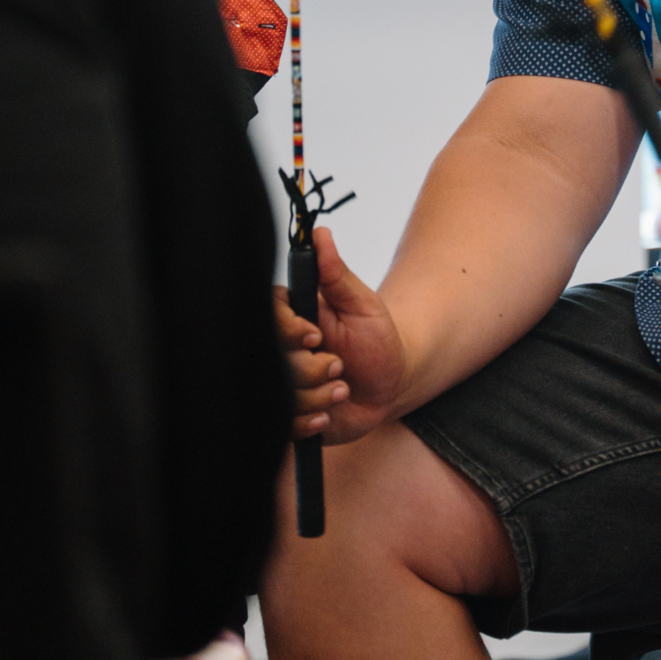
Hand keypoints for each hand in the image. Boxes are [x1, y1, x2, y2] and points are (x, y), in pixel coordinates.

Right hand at [274, 226, 406, 445]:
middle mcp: (281, 350)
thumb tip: (320, 233)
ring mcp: (283, 384)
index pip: (268, 318)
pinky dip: (310, 422)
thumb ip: (336, 273)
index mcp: (291, 318)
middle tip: (340, 366)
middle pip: (274, 361)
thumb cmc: (377, 338)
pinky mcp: (289, 416)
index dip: (288, 330)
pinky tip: (329, 413)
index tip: (315, 335)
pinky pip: (285, 426)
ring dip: (319, 396)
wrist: (392, 381)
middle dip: (312, 368)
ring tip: (343, 388)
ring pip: (281, 396)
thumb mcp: (362, 304)